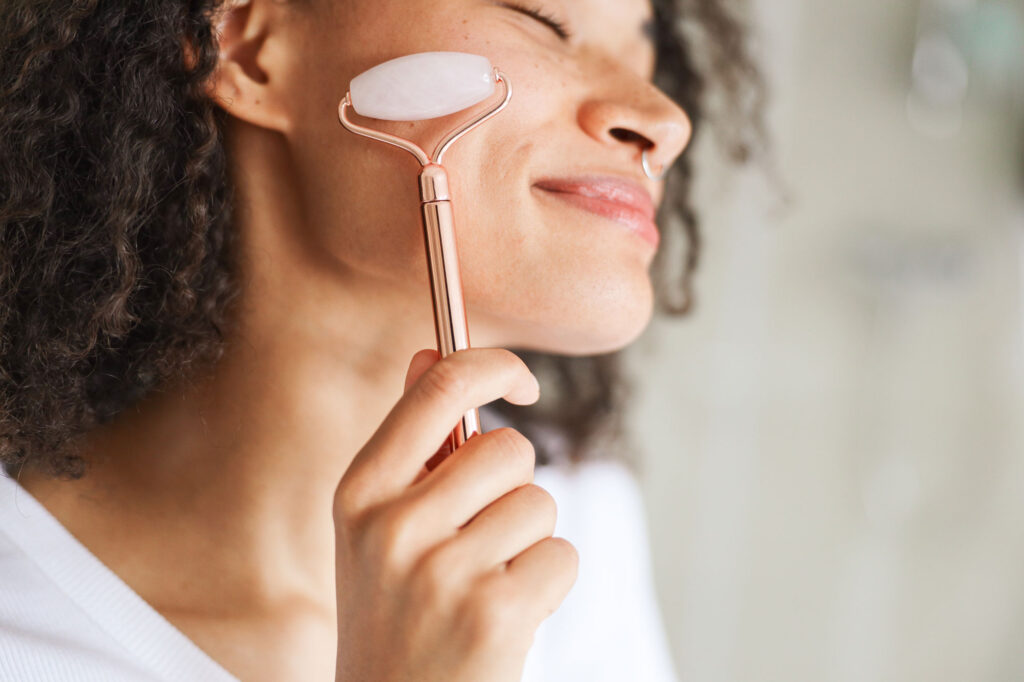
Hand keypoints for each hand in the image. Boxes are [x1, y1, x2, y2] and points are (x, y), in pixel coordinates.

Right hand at [332, 348, 578, 681]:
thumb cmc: (394, 613)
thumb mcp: (377, 526)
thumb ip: (408, 443)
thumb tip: (431, 355)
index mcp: (360, 492)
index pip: (440, 387)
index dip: (494, 365)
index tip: (523, 380)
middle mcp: (393, 527)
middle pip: (508, 447)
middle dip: (513, 487)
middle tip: (481, 537)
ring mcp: (442, 573)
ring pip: (539, 503)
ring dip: (528, 542)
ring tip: (484, 584)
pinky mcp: (493, 615)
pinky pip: (561, 556)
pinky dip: (547, 584)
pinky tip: (505, 616)